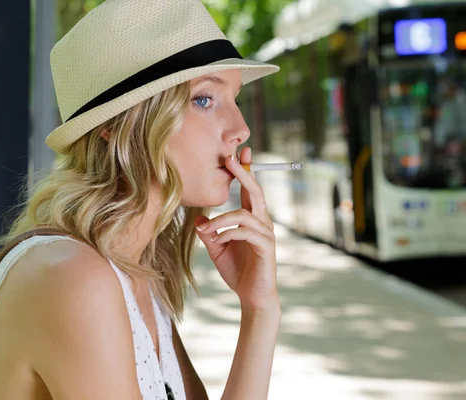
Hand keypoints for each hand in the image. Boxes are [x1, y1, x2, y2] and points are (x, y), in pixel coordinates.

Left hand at [195, 147, 278, 311]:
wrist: (253, 297)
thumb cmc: (238, 271)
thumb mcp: (217, 248)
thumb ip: (210, 232)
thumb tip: (199, 218)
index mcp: (252, 219)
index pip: (249, 191)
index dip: (245, 171)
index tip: (239, 153)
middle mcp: (262, 223)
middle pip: (255, 192)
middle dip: (243, 173)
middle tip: (230, 157)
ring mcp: (265, 234)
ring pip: (244, 214)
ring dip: (221, 219)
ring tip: (206, 230)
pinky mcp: (266, 247)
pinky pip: (245, 232)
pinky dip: (227, 234)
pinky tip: (217, 241)